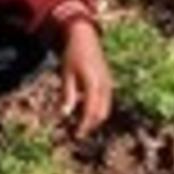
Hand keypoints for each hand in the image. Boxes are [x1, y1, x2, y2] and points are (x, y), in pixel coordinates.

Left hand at [54, 18, 114, 139]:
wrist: (85, 38)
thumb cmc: (72, 55)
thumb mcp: (66, 74)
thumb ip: (67, 95)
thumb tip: (64, 114)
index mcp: (93, 83)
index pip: (91, 111)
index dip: (84, 126)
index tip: (76, 136)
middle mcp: (104, 85)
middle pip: (101, 114)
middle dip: (90, 126)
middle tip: (77, 134)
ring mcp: (109, 84)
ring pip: (106, 109)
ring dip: (95, 119)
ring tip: (81, 125)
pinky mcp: (109, 83)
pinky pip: (106, 102)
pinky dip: (97, 110)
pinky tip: (86, 112)